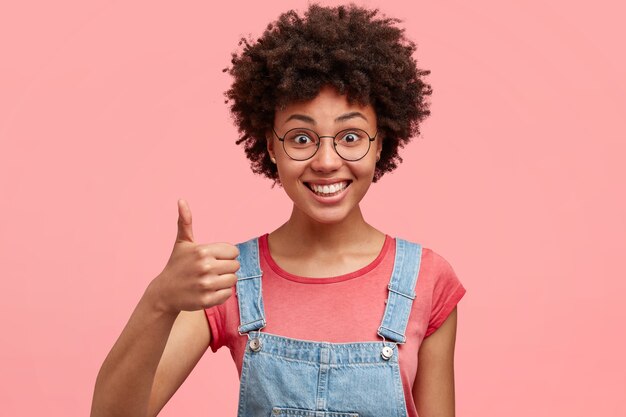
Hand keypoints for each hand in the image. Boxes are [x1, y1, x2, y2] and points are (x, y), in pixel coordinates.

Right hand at [147, 199, 239, 314]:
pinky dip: (221, 293)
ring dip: (225, 280)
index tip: (213, 258)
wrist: (165, 293)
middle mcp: (205, 267)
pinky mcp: (207, 300)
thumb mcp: (182, 243)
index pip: (233, 251)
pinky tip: (209, 290)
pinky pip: (227, 294)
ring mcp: (206, 285)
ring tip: (211, 280)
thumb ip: (185, 221)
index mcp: (203, 251)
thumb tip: (181, 200)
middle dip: (226, 268)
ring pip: (233, 280)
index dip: (226, 255)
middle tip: (212, 270)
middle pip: (235, 265)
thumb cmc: (177, 265)